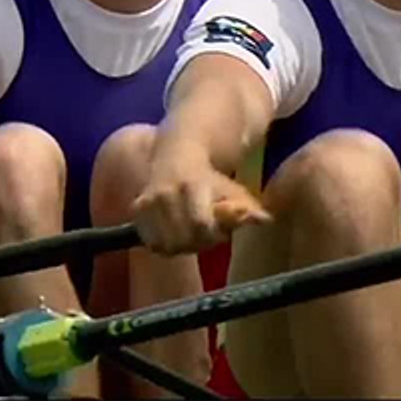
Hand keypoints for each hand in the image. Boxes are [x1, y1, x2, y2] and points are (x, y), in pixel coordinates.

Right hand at [132, 142, 270, 254]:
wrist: (176, 153)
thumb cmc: (211, 178)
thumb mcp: (233, 190)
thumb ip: (247, 207)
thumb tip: (264, 220)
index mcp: (192, 184)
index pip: (200, 224)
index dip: (213, 235)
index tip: (221, 232)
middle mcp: (166, 192)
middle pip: (183, 239)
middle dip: (198, 243)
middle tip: (207, 236)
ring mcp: (148, 201)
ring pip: (165, 244)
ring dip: (181, 247)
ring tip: (192, 236)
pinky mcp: (136, 209)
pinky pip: (151, 242)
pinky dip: (164, 245)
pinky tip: (176, 236)